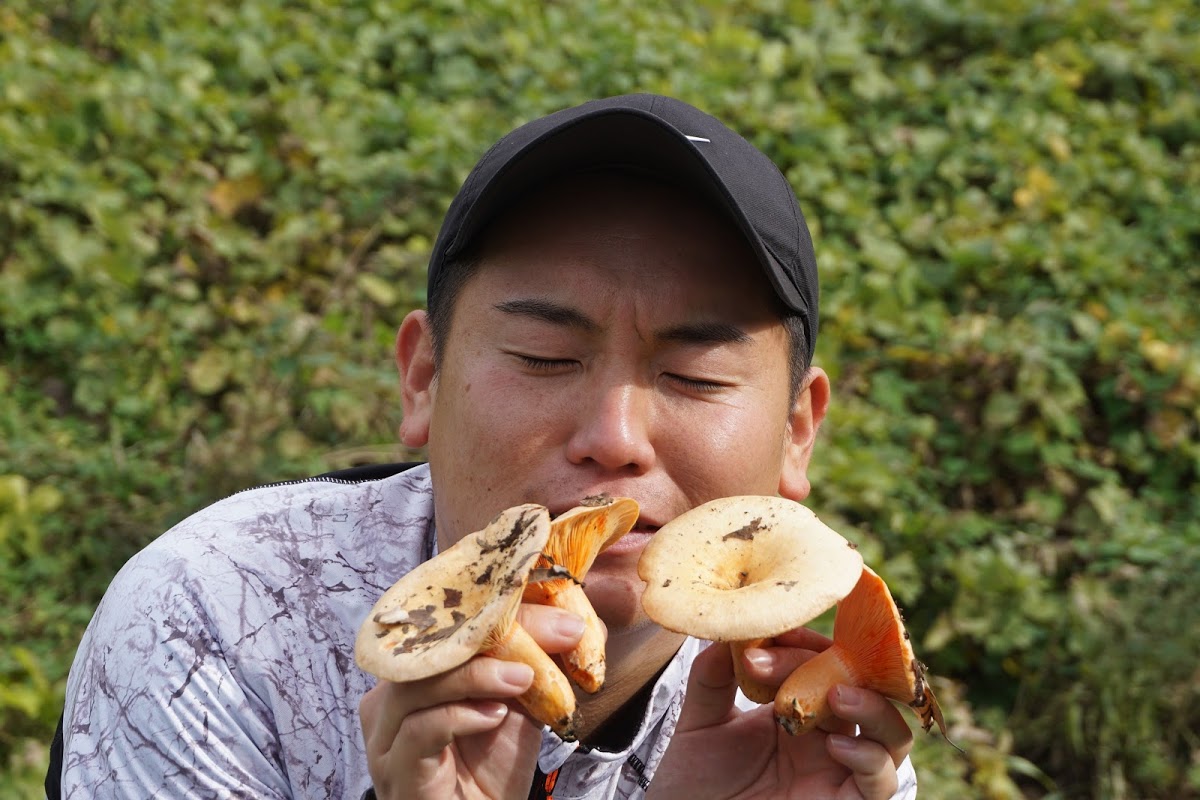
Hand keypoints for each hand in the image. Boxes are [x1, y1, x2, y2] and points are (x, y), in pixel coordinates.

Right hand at [359, 604, 585, 799]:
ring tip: (522, 679)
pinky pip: (418, 730)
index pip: (450, 619)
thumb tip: (580, 623)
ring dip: (475, 675)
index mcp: (416, 668)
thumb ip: (536, 660)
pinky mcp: (395, 768)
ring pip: (416, 684)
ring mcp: (387, 733)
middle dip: (495, 632)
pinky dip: (460, 716)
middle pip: (430, 644)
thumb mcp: (520, 702)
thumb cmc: (493, 765)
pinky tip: (494, 716)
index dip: (501, 605)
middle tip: (552, 634)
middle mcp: (391, 695)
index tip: (556, 612)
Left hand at [649, 629, 913, 799]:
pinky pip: (881, 780)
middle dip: (838, 664)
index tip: (762, 640)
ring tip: (836, 695)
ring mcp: (839, 769)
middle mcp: (826, 736)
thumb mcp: (699, 724)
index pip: (818, 661)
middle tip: (798, 655)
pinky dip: (868, 757)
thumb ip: (712, 679)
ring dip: (871, 705)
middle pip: (862, 686)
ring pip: (890, 731)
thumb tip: (727, 632)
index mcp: (795, 707)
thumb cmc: (695, 784)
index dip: (798, 643)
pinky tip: (833, 746)